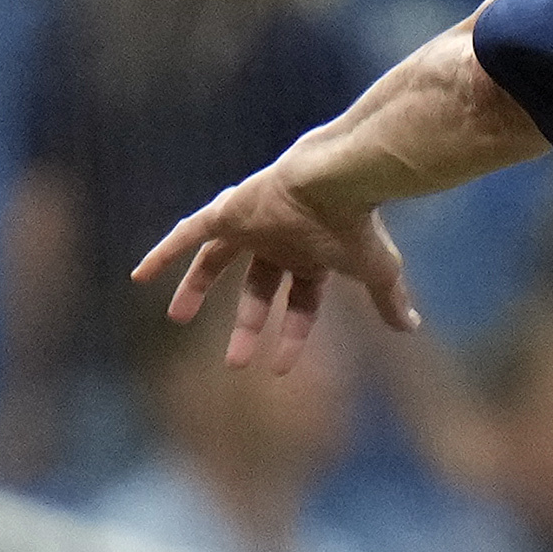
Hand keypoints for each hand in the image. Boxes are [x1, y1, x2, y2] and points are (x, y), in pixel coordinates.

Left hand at [132, 161, 418, 373]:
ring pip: (216, 261)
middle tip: (235, 364)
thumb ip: (389, 301)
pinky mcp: (227, 213)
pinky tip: (139, 277)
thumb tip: (412, 327)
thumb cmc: (358, 227)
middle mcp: (279, 240)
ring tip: (177, 318)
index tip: (279, 369)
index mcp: (312, 255)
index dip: (291, 335)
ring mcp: (251, 225)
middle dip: (245, 325)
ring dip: (196, 288)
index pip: (301, 303)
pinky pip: (186, 234)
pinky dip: (163, 253)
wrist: (337, 182)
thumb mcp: (377, 272)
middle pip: (256, 288)